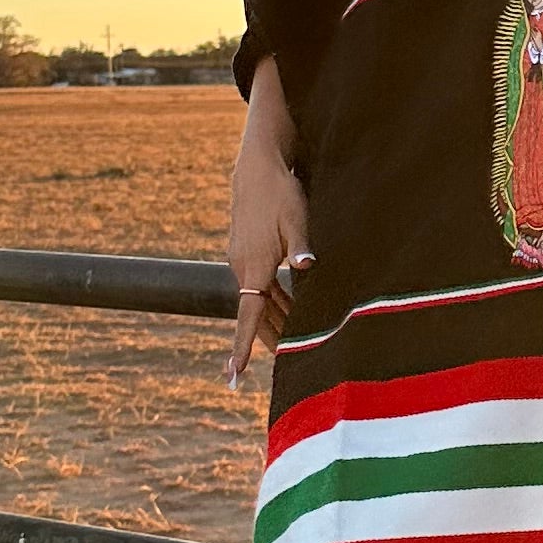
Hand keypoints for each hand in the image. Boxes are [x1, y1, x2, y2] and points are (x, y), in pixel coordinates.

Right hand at [225, 65, 312, 385]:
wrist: (256, 167)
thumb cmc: (281, 193)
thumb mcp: (298, 219)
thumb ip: (302, 246)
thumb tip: (309, 265)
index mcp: (253, 268)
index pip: (247, 316)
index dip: (241, 347)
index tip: (233, 374)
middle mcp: (243, 268)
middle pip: (255, 316)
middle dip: (266, 343)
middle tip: (285, 367)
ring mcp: (243, 261)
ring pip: (260, 301)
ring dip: (276, 321)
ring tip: (295, 345)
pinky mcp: (248, 253)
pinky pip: (261, 286)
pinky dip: (275, 301)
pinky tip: (292, 310)